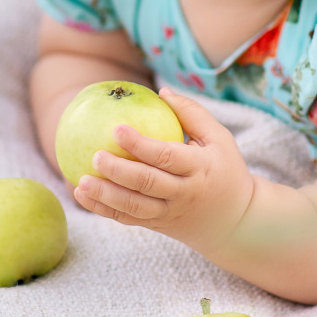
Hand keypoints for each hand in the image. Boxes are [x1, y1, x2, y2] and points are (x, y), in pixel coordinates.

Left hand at [73, 87, 255, 252]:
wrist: (235, 222)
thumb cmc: (225, 170)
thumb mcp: (220, 139)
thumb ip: (193, 113)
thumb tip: (161, 91)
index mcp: (199, 169)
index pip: (167, 157)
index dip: (141, 144)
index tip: (117, 128)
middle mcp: (183, 194)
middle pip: (147, 183)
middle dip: (119, 171)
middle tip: (95, 155)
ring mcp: (169, 213)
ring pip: (134, 207)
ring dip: (105, 196)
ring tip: (81, 181)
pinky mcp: (157, 225)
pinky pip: (127, 218)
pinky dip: (104, 210)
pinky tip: (82, 195)